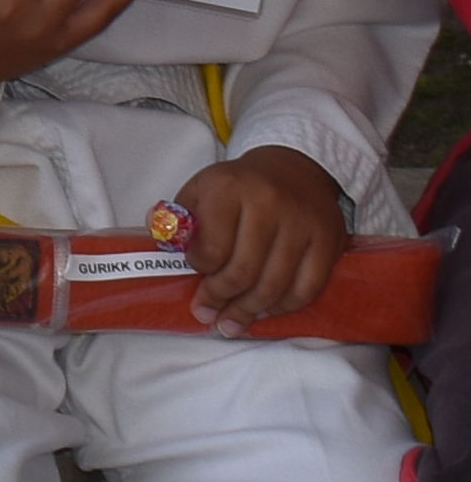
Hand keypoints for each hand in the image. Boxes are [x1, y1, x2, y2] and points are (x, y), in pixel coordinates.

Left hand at [177, 145, 346, 337]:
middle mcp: (268, 201)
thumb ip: (181, 218)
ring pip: (273, 287)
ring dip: (248, 313)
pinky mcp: (327, 240)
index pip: (211, 248)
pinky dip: (282, 308)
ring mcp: (301, 222)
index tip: (195, 272)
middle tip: (208, 313)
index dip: (199, 268)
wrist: (293, 166)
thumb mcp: (203, 188)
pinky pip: (304, 291)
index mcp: (230, 186)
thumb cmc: (240, 185)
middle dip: (220, 300)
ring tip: (230, 323)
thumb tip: (161, 240)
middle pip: (242, 273)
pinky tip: (265, 311)